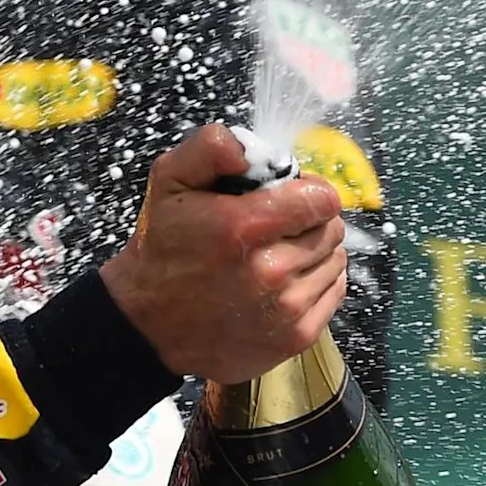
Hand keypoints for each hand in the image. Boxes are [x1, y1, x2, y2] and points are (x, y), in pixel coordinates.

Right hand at [97, 124, 346, 379]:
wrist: (150, 324)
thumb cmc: (165, 247)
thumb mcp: (169, 180)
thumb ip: (209, 148)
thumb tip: (249, 148)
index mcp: (243, 227)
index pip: (321, 199)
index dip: (309, 190)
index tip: (289, 194)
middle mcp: (270, 271)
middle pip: (331, 229)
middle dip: (311, 220)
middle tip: (279, 225)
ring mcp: (285, 309)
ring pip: (336, 261)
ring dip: (315, 251)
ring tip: (279, 253)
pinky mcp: (296, 338)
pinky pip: (333, 294)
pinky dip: (318, 282)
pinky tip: (287, 280)